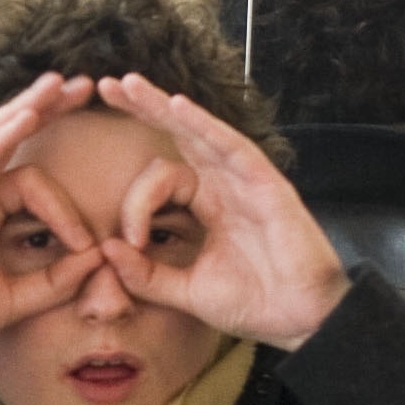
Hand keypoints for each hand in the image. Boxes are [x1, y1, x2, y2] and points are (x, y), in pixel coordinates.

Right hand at [0, 73, 108, 375]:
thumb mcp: (15, 299)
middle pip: (8, 138)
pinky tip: (25, 117)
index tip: (89, 244)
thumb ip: (57, 280)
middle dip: (46, 110)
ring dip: (23, 108)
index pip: (33, 186)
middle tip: (85, 85)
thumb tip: (101, 256)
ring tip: (56, 84)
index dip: (67, 211)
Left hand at [95, 73, 348, 349]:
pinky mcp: (266, 184)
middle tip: (107, 87)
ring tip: (129, 85)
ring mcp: (245, 180)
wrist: (300, 319)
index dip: (135, 205)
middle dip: (143, 109)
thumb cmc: (253, 303)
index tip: (128, 240)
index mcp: (207, 204)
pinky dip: (205, 126)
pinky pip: (232, 147)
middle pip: (178, 135)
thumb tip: (104, 249)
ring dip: (163, 106)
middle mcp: (224, 184)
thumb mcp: (185, 292)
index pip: (160, 180)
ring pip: (200, 131)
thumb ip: (145, 274)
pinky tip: (177, 105)